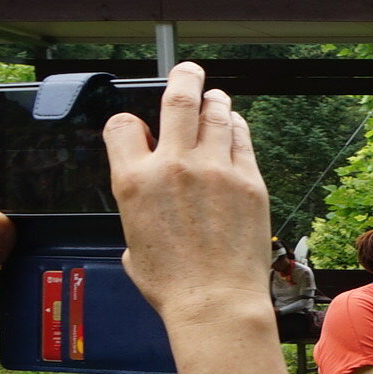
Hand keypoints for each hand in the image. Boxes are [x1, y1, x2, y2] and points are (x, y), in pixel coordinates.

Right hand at [102, 63, 272, 327]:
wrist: (216, 302)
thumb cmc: (172, 284)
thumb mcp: (132, 243)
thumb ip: (138, 209)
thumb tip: (146, 205)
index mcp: (133, 180)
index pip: (123, 125)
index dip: (130, 124)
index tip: (140, 128)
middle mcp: (173, 166)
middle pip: (177, 101)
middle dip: (183, 79)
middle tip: (188, 71)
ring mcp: (215, 170)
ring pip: (215, 114)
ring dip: (214, 101)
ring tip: (215, 98)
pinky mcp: (249, 181)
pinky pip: (242, 140)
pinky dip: (236, 128)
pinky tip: (234, 127)